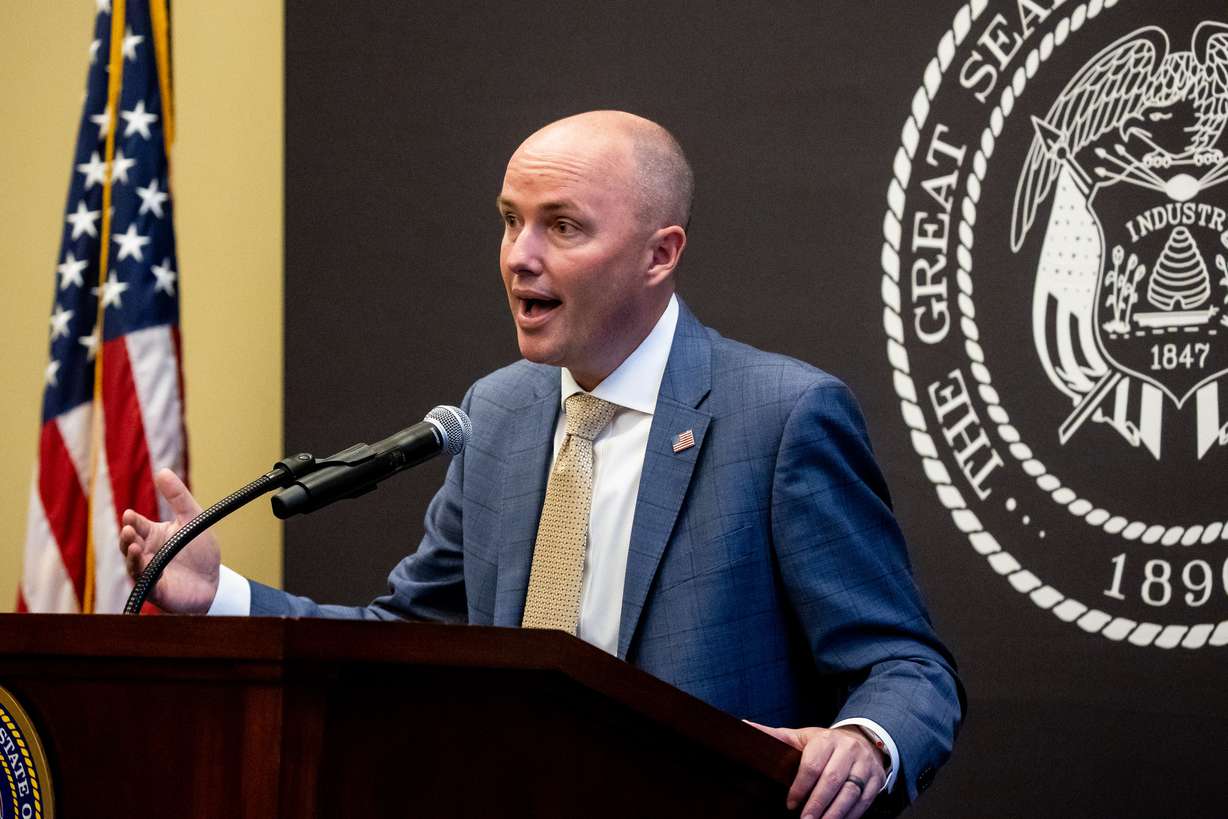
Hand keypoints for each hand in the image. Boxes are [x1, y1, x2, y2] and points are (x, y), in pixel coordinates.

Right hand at [119, 468, 220, 613]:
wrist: (215, 581)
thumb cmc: (200, 550)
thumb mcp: (192, 518)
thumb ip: (178, 496)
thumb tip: (162, 470)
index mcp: (153, 535)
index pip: (137, 525)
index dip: (132, 521)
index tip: (130, 514)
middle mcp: (146, 553)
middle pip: (129, 544)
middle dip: (126, 537)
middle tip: (128, 528)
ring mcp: (148, 572)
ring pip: (133, 563)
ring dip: (131, 554)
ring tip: (132, 544)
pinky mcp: (155, 591)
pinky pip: (145, 582)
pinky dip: (142, 572)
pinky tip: (143, 563)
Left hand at [747, 722, 884, 818]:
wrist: (861, 741)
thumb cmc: (825, 744)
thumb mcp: (801, 737)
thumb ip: (775, 736)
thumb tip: (743, 725)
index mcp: (826, 740)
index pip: (812, 764)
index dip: (800, 786)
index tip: (790, 803)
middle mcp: (848, 750)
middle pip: (832, 780)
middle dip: (817, 804)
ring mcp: (864, 765)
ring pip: (850, 792)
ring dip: (834, 813)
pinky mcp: (876, 780)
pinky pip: (864, 801)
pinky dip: (851, 815)